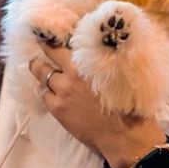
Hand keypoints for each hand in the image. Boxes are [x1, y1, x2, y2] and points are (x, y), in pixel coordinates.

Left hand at [28, 41, 164, 167]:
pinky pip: (44, 95)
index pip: (67, 40)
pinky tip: (51, 92)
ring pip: (42, 74)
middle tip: (42, 44)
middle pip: (49, 52)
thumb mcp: (120, 74)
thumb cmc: (129, 104)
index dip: (59, 36)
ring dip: (41, 70)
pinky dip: (46, 91)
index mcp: (89, 60)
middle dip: (45, 47)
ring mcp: (62, 90)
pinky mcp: (57, 108)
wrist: (124, 134)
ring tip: (39, 67)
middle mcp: (73, 71)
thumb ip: (104, 62)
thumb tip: (97, 53)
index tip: (55, 33)